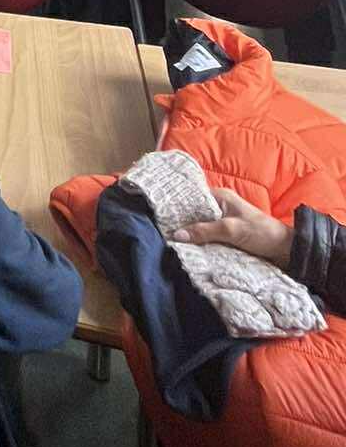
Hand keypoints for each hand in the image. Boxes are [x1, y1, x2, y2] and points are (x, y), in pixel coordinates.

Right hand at [173, 187, 291, 266]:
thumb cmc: (261, 233)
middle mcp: (220, 207)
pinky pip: (209, 238)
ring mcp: (224, 222)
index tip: (161, 214)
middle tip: (163, 231)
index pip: (193, 197)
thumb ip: (204, 231)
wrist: (286, 250)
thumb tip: (177, 235)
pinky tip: (189, 250)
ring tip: (172, 242)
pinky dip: (201, 243)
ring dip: (192, 235)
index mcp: (221, 196)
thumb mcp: (231, 230)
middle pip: (195, 213)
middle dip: (182, 222)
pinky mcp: (227, 237)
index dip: (178, 205)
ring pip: (201, 227)